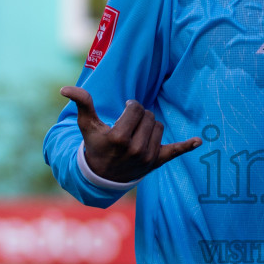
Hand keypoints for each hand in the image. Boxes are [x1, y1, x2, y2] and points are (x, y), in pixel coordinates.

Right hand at [60, 86, 201, 184]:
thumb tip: (64, 89)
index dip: (131, 107)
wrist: (102, 175)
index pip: (137, 108)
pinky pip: (175, 151)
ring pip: (159, 127)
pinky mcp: (158, 162)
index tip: (125, 112)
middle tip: (130, 124)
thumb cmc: (95, 145)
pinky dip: (187, 146)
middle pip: (150, 116)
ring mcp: (148, 157)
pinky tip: (199, 141)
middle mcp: (135, 149)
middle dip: (140, 115)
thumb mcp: (87, 125)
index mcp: (119, 138)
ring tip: (137, 133)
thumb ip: (82, 104)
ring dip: (150, 126)